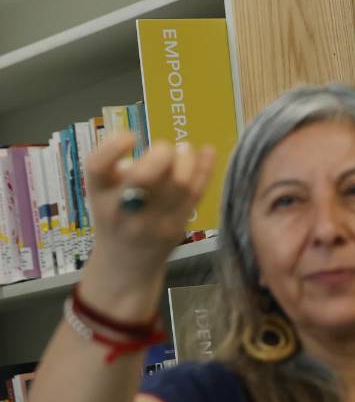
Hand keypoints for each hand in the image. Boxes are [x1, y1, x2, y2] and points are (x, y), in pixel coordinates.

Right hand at [82, 131, 215, 289]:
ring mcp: (150, 222)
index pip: (97, 166)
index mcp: (98, 195)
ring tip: (185, 149)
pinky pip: (194, 196)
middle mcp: (121, 210)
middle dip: (160, 155)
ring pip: (177, 186)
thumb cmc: (115, 217)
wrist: (125, 265)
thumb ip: (121, 170)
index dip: (113, 145)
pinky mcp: (175, 229)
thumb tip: (157, 145)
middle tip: (165, 147)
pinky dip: (204, 170)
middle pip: (143, 178)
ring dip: (187, 160)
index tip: (131, 136)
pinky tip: (208, 151)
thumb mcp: (105, 194)